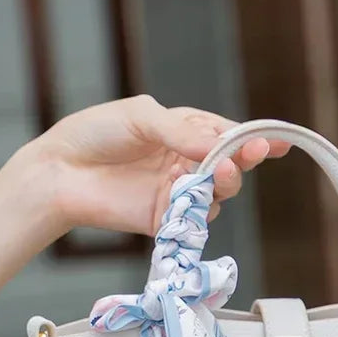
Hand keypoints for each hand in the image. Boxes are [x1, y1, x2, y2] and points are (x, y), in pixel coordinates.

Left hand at [22, 95, 289, 235]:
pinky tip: (192, 198)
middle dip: (242, 160)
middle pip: (231, 165)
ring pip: (219, 193)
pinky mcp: (166, 219)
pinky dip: (201, 210)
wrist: (60, 172)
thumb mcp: (142, 118)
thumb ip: (183, 133)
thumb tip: (220, 149)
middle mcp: (185, 161)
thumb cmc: (96, 134)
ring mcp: (178, 191)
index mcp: (183, 130)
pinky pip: (197, 219)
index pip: (227, 134)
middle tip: (245, 156)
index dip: (253, 139)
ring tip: (214, 174)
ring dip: (223, 183)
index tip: (277, 143)